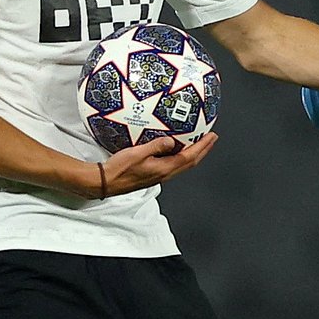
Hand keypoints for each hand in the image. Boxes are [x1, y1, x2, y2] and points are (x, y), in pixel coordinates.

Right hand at [90, 133, 217, 198]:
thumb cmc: (119, 168)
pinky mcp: (153, 175)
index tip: (212, 136)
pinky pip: (173, 164)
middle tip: (211, 138)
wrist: (106, 182)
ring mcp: (159, 176)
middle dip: (203, 150)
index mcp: (164, 169)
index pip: (189, 157)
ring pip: (182, 164)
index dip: (203, 147)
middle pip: (190, 162)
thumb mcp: (137, 152)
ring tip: (199, 143)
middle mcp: (165, 174)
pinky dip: (181, 156)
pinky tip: (177, 150)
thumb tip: (171, 140)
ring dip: (194, 154)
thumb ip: (156, 146)